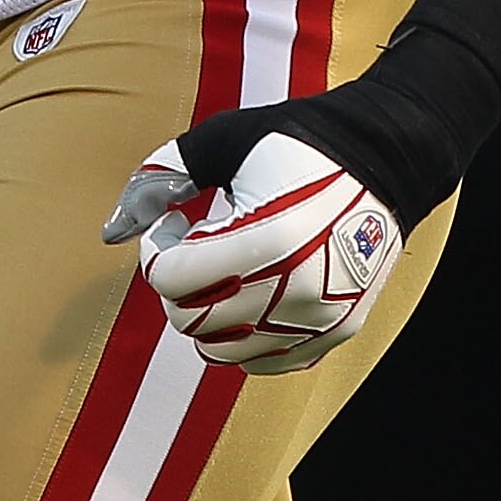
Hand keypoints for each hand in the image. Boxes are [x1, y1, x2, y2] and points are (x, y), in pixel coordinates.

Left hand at [102, 122, 404, 375]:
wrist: (389, 156)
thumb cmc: (302, 140)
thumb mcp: (228, 138)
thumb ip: (164, 173)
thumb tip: (112, 228)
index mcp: (266, 240)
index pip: (172, 278)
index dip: (156, 249)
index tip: (172, 223)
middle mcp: (294, 291)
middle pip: (190, 320)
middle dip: (178, 283)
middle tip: (195, 246)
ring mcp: (318, 319)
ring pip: (222, 351)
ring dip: (207, 313)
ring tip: (225, 269)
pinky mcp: (334, 332)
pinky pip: (264, 362)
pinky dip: (245, 335)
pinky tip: (253, 290)